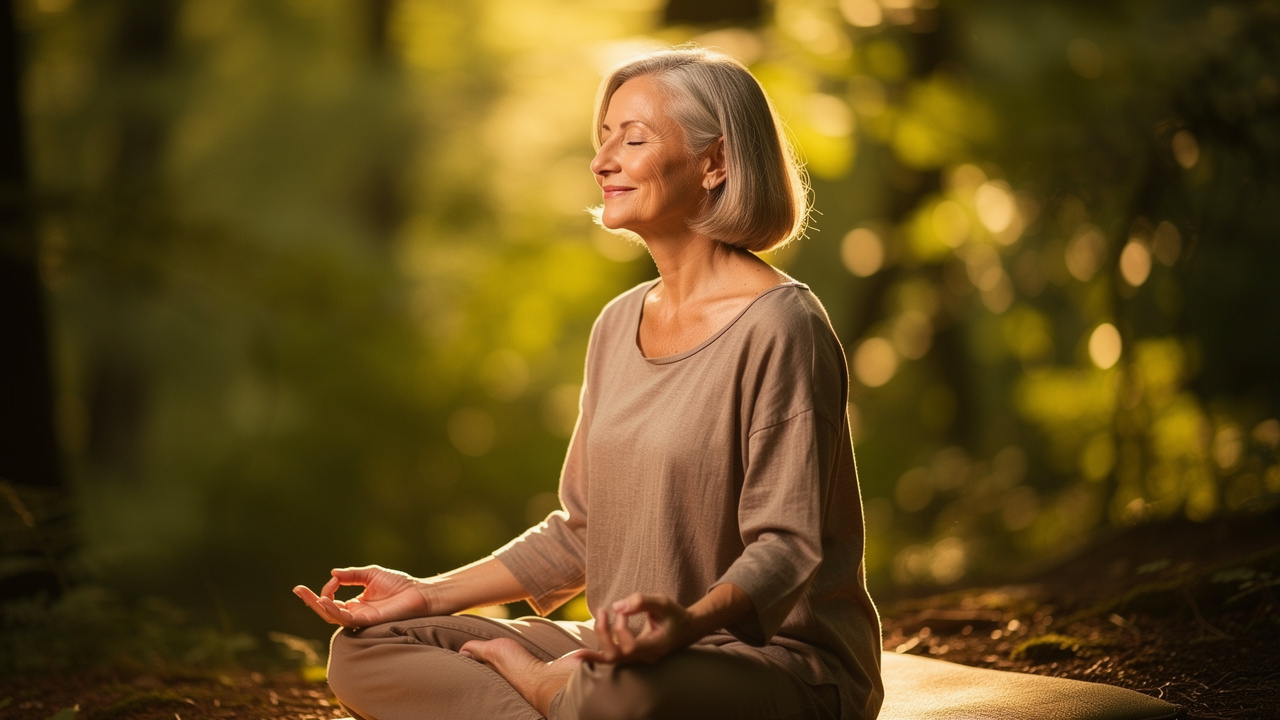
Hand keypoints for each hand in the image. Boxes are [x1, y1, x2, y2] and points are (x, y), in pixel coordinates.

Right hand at [293, 565, 431, 627]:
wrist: (420, 593)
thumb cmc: (400, 584)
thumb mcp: (371, 574)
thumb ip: (352, 574)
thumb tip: (333, 573)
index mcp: (356, 603)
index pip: (332, 600)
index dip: (327, 589)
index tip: (333, 578)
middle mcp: (356, 613)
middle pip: (327, 611)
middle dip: (311, 601)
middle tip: (297, 589)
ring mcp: (361, 618)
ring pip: (334, 617)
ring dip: (320, 607)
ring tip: (311, 596)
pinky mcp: (368, 621)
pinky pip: (347, 619)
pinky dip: (335, 611)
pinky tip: (327, 602)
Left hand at [580, 593, 697, 664]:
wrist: (686, 630)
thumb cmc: (674, 615)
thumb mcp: (663, 602)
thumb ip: (642, 601)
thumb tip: (616, 607)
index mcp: (655, 647)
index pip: (630, 647)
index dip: (621, 630)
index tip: (624, 611)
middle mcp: (644, 658)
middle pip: (615, 656)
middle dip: (604, 634)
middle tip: (604, 612)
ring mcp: (637, 659)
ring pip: (610, 659)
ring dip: (600, 637)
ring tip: (599, 616)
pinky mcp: (630, 656)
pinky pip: (609, 660)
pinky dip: (592, 657)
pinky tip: (577, 656)